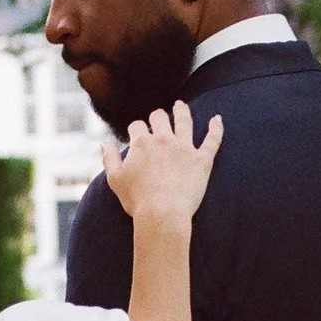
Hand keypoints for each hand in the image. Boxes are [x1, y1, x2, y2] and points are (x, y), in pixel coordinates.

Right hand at [101, 100, 222, 234]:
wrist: (162, 214)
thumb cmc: (137, 201)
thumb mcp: (114, 180)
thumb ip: (109, 158)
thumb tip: (104, 143)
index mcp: (141, 143)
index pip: (137, 126)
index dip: (136, 130)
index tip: (136, 136)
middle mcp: (163, 140)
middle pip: (159, 118)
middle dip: (157, 117)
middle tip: (158, 120)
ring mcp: (184, 148)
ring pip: (184, 121)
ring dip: (182, 111)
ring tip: (181, 106)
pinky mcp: (202, 160)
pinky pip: (212, 139)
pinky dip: (216, 128)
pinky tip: (217, 119)